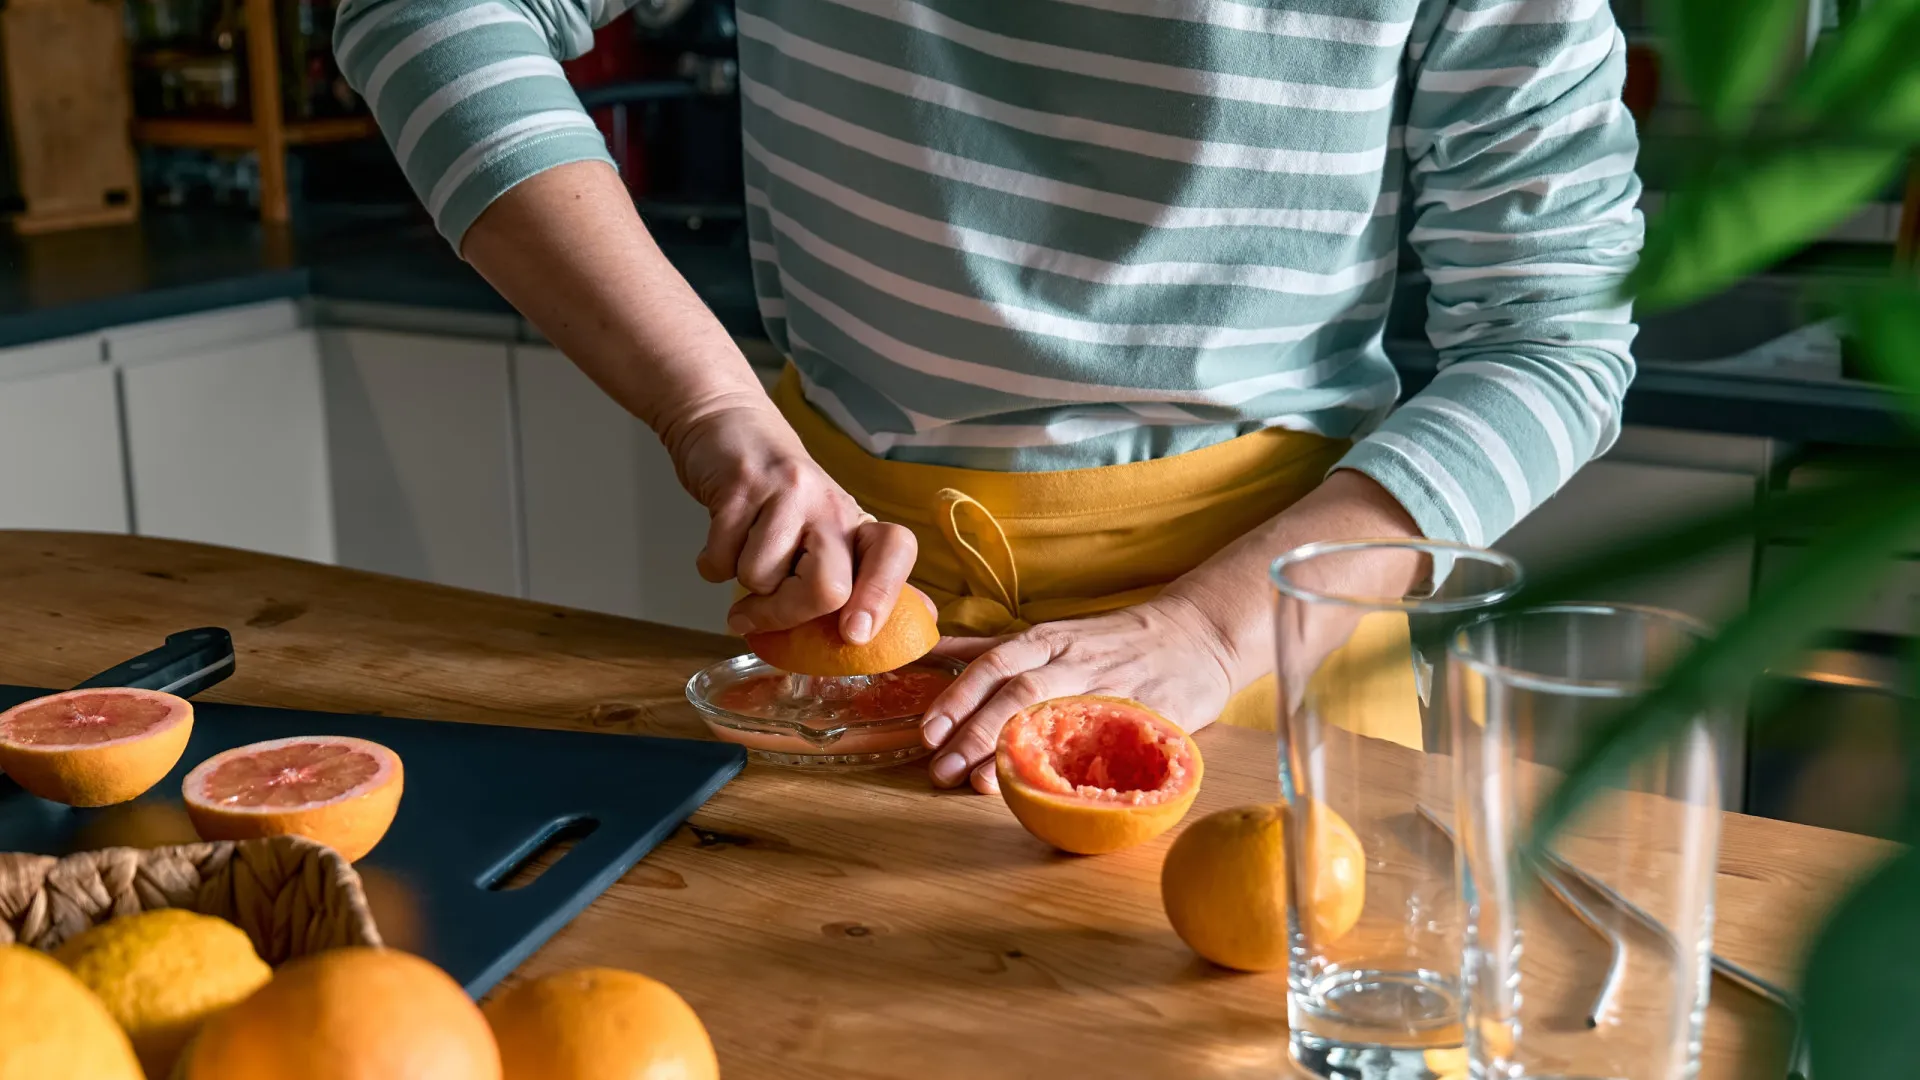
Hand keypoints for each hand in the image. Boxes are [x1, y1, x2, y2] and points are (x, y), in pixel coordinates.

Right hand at [668, 397, 916, 639]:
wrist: (730, 428)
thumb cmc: (779, 497)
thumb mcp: (825, 533)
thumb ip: (861, 578)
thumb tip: (921, 623)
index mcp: (856, 523)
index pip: (895, 552)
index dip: (880, 597)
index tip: (853, 633)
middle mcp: (831, 505)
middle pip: (827, 588)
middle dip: (784, 615)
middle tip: (759, 614)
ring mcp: (787, 492)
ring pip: (762, 578)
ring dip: (741, 583)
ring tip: (743, 553)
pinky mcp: (740, 488)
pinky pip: (720, 559)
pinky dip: (711, 565)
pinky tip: (722, 541)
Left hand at [917, 594, 1234, 793]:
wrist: (1198, 633)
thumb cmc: (1113, 640)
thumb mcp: (1051, 634)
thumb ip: (993, 648)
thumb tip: (929, 652)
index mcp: (1048, 640)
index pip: (994, 663)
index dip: (959, 696)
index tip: (927, 731)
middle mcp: (1075, 660)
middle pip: (1018, 690)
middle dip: (975, 729)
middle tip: (940, 767)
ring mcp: (1112, 687)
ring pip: (1059, 715)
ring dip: (1015, 750)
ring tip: (980, 783)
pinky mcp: (1149, 713)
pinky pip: (1113, 739)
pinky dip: (1084, 762)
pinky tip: (1059, 790)